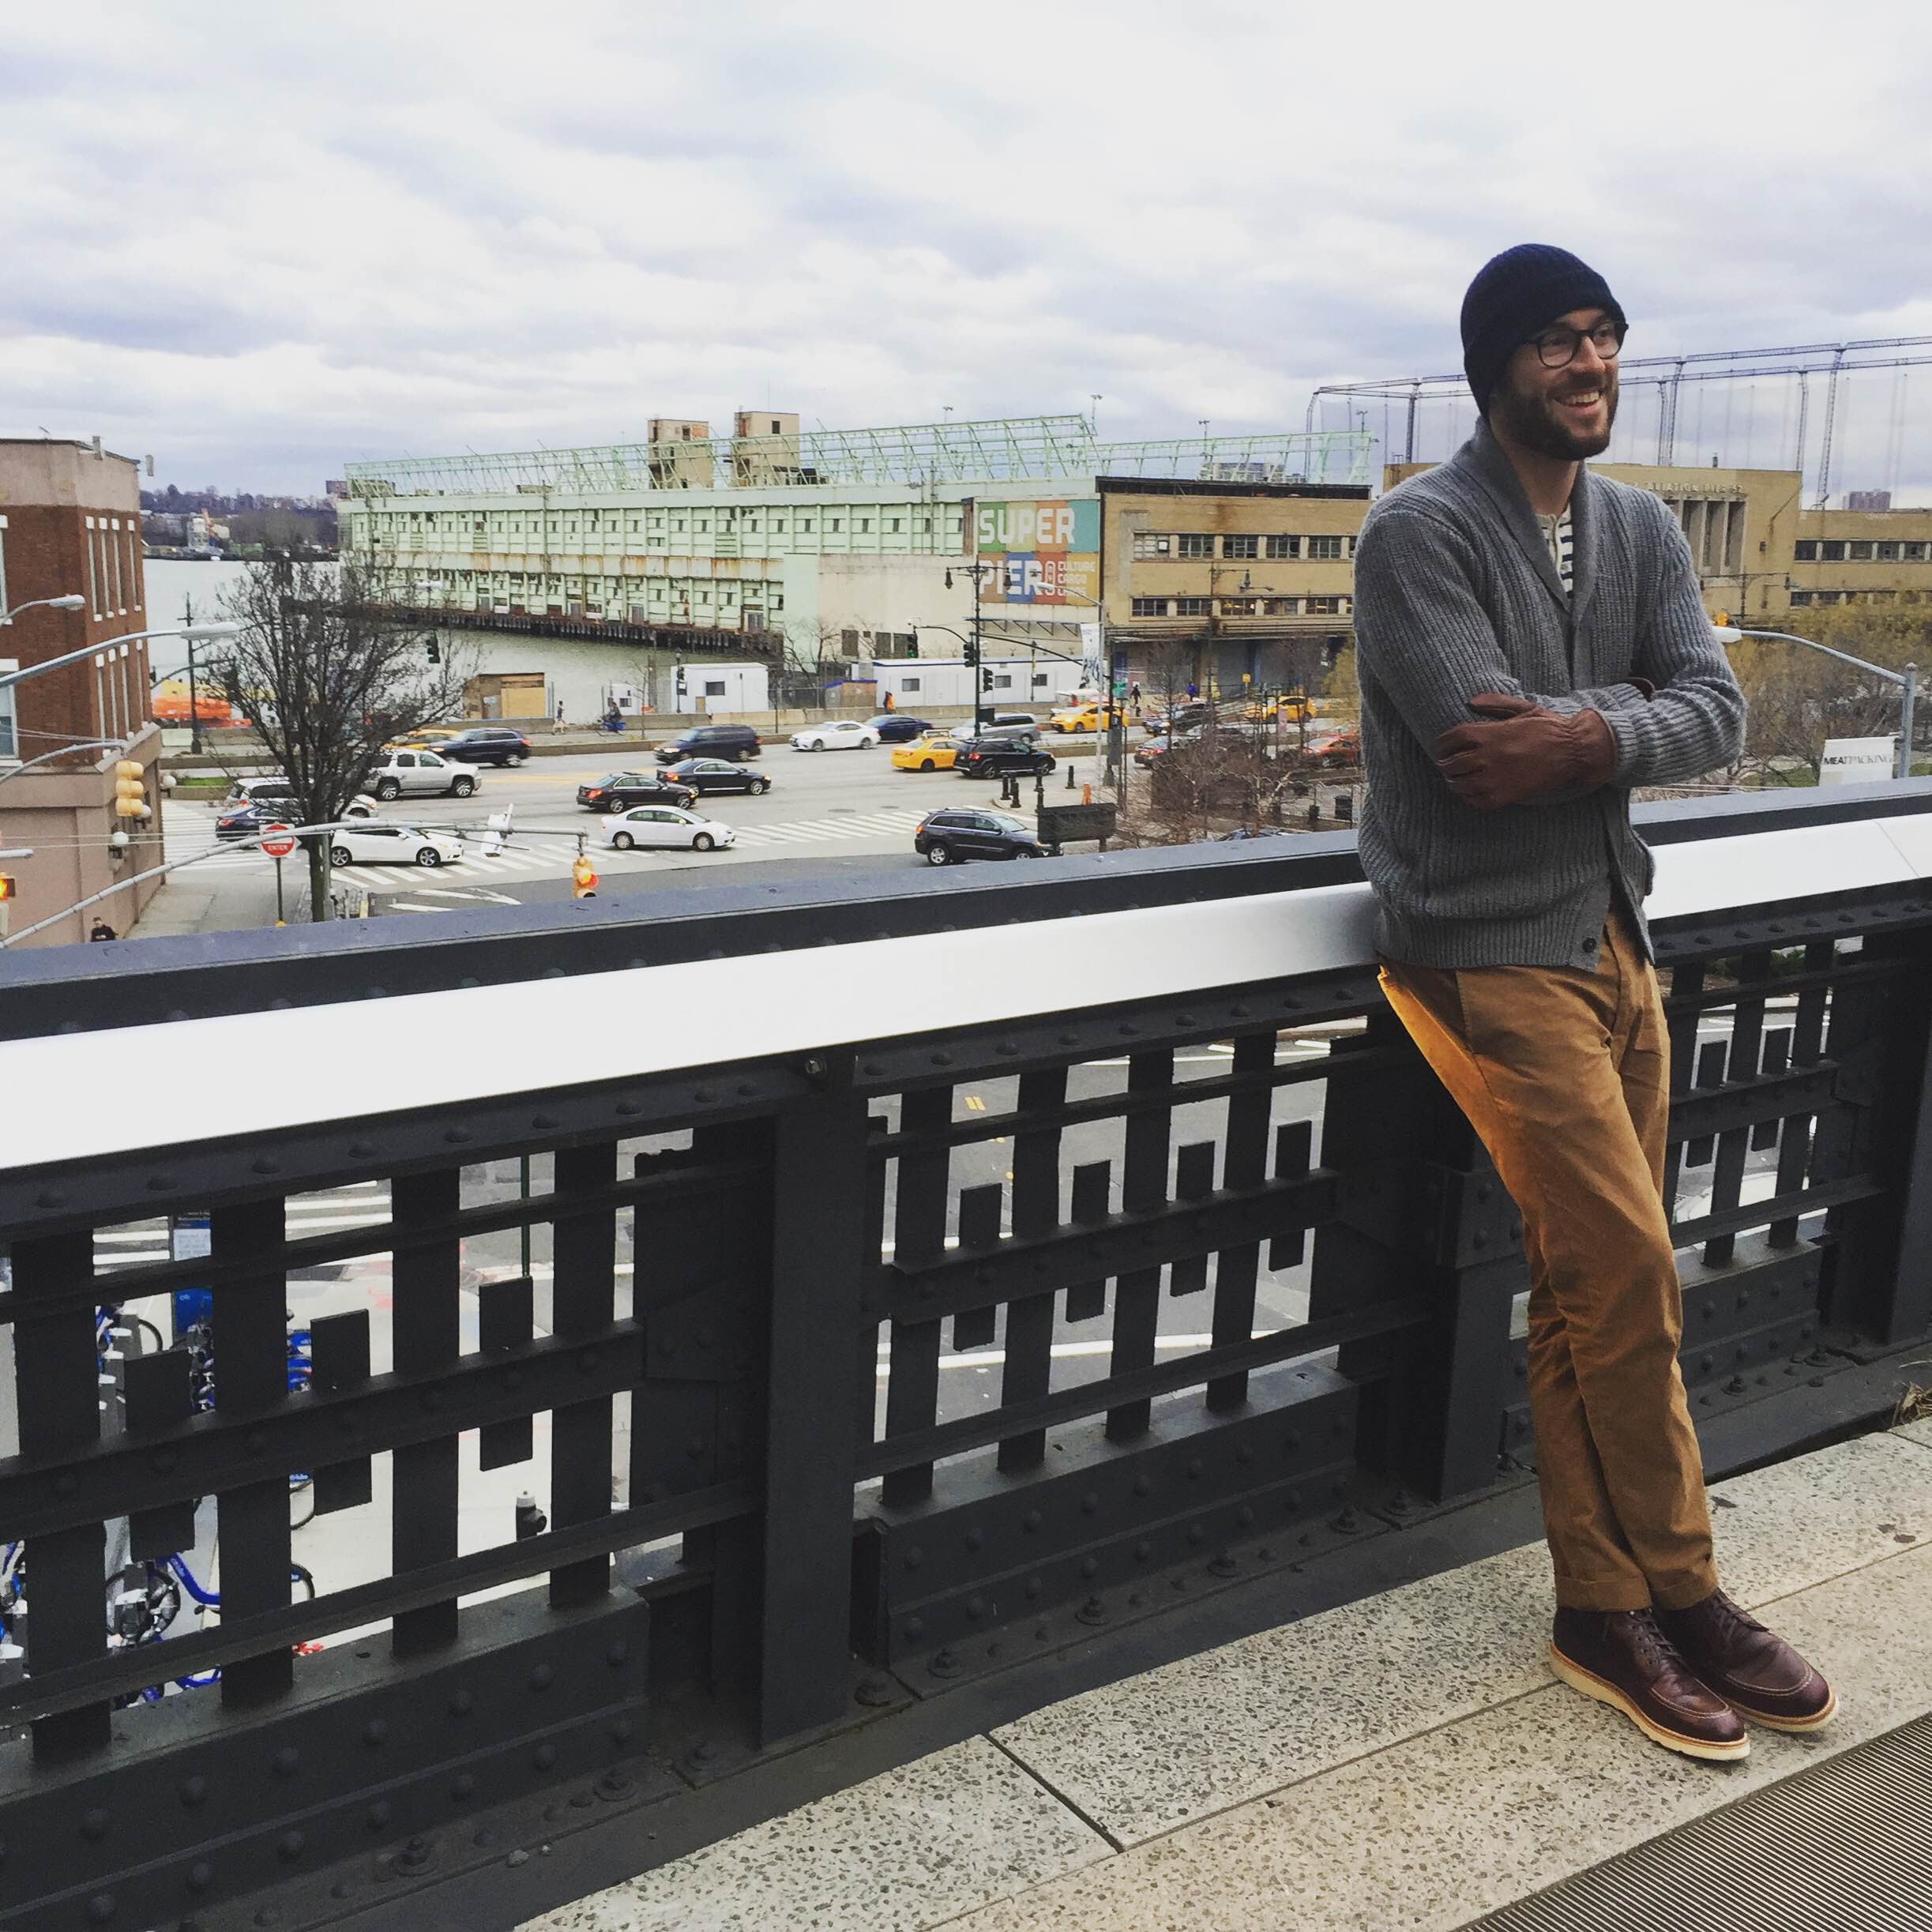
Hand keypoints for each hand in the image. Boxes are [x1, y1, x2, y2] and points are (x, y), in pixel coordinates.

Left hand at [1433, 696, 1614, 808]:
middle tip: (1447, 766)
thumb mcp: (1524, 709)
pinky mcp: (1506, 795)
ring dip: (1454, 783)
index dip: (1441, 744)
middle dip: (1445, 765)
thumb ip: (1496, 703)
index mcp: (1491, 733)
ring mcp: (1496, 778)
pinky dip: (1469, 798)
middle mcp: (1489, 756)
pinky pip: (1476, 801)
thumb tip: (1470, 702)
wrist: (1575, 750)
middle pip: (1450, 764)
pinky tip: (1472, 793)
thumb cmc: (1550, 728)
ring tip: (1457, 780)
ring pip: (1460, 785)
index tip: (1440, 748)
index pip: (1451, 739)